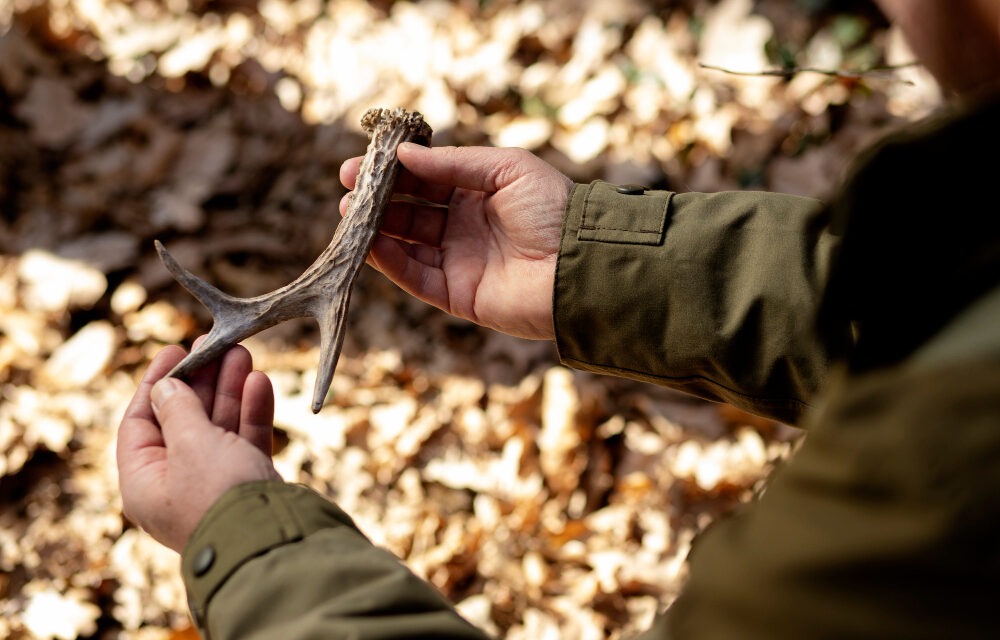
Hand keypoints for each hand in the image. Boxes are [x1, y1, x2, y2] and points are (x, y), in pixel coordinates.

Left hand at [117, 341, 278, 552]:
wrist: (271, 539)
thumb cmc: (220, 495)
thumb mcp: (191, 444)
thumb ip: (178, 410)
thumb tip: (165, 388)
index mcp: (144, 482)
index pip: (140, 422)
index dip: (157, 382)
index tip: (175, 349)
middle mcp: (176, 483)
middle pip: (183, 419)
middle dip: (201, 380)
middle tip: (215, 344)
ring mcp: (214, 483)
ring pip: (218, 426)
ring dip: (230, 389)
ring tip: (243, 353)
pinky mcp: (247, 483)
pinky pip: (244, 440)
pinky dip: (252, 412)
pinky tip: (260, 382)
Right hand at [340, 144, 572, 339]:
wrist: (579, 266)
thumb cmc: (553, 211)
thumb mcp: (507, 169)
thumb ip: (455, 163)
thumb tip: (404, 156)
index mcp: (478, 193)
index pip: (426, 180)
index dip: (394, 172)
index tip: (362, 163)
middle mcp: (465, 226)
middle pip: (410, 210)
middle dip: (378, 199)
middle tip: (348, 188)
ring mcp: (459, 260)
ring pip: (406, 242)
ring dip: (376, 229)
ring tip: (349, 213)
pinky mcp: (456, 294)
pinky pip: (415, 276)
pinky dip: (390, 261)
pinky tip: (371, 242)